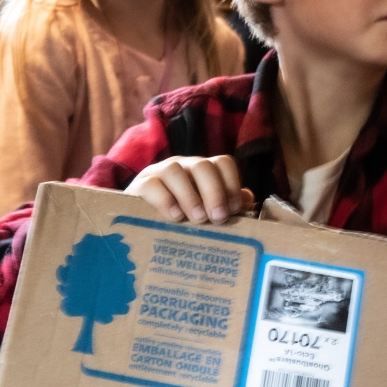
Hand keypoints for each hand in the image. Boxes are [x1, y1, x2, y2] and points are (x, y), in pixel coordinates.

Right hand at [126, 155, 254, 223]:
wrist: (140, 222)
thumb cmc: (181, 218)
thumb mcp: (205, 212)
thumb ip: (226, 205)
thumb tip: (247, 199)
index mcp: (203, 171)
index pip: (223, 163)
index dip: (231, 184)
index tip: (233, 210)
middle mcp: (183, 166)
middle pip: (203, 165)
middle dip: (214, 192)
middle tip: (218, 218)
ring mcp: (159, 172)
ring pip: (175, 170)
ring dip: (190, 196)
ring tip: (197, 219)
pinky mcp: (139, 184)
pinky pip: (152, 184)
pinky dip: (165, 200)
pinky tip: (174, 217)